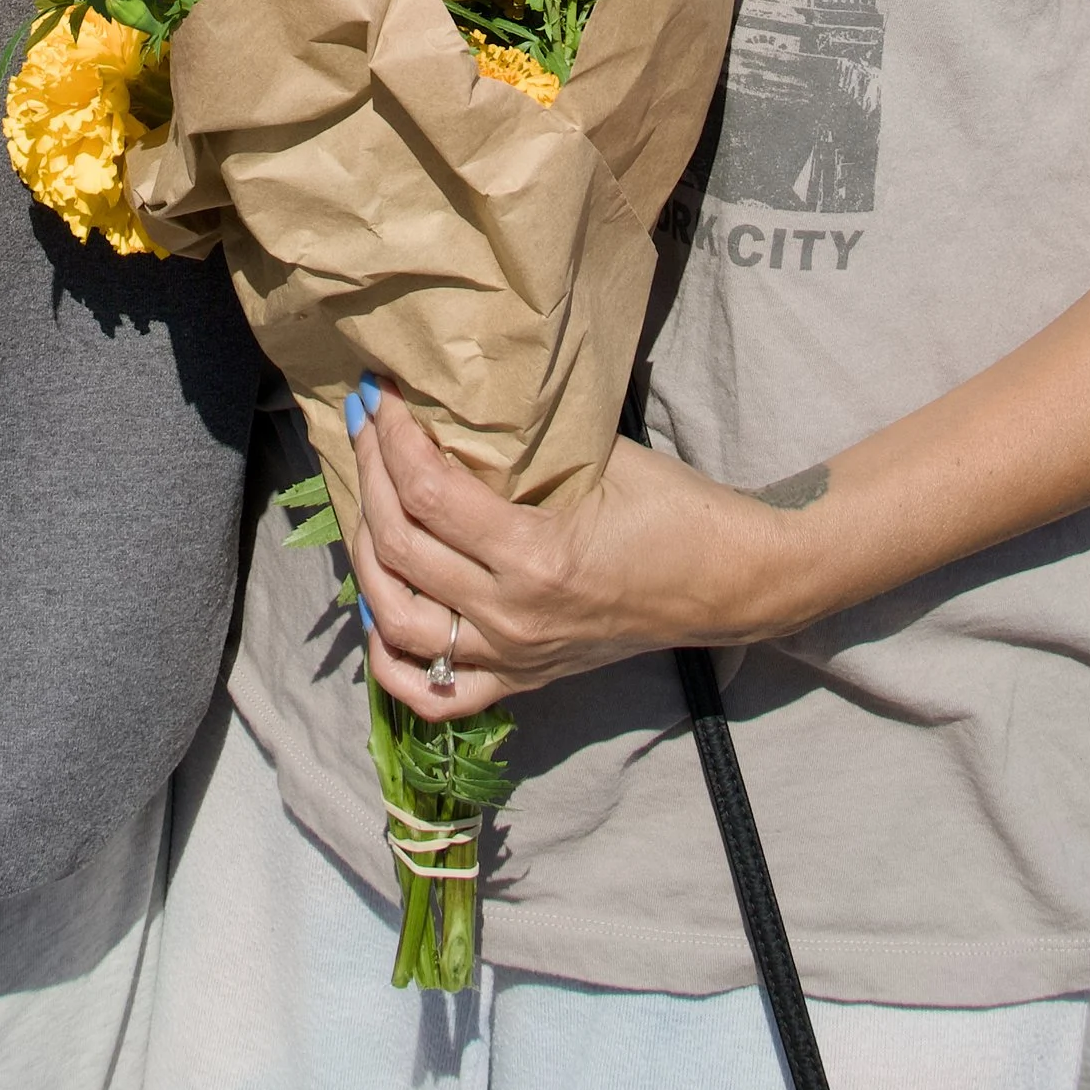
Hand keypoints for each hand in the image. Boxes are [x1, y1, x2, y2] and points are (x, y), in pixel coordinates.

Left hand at [347, 379, 814, 724]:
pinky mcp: (520, 681)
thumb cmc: (672, 509)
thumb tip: (455, 401)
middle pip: (399, 548)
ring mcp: (512, 657)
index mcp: (535, 556)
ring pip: (397, 621)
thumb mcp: (601, 458)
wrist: (726, 584)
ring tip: (365, 499)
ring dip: (365, 557)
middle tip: (363, 426)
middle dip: (369, 475)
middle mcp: (512, 616)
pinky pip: (434, 694)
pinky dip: (391, 660)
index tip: (379, 395)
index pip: (429, 492)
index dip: (392, 437)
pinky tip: (377, 613)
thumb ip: (525, 445)